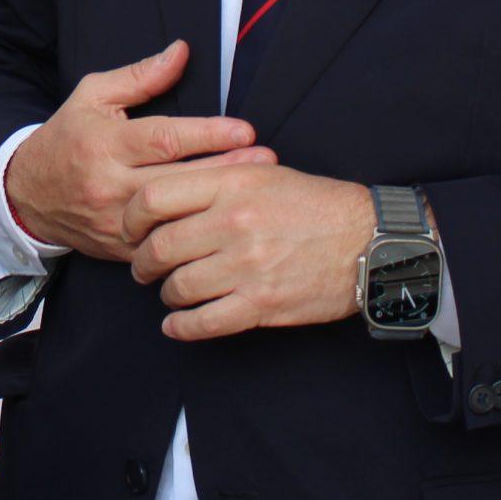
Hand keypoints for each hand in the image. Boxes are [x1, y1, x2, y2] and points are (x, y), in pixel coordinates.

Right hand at [5, 40, 274, 260]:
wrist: (27, 194)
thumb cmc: (68, 136)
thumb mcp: (94, 95)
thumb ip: (140, 76)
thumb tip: (182, 51)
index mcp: (105, 143)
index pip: (162, 139)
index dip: (206, 135)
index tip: (245, 130)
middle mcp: (109, 184)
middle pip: (176, 180)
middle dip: (225, 170)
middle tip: (267, 161)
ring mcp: (116, 221)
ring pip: (173, 218)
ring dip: (216, 206)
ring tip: (257, 195)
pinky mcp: (121, 248)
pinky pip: (164, 248)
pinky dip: (197, 238)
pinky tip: (226, 229)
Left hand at [124, 166, 374, 340]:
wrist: (369, 241)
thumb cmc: (316, 205)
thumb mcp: (265, 172)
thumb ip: (216, 177)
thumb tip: (169, 190)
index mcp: (232, 183)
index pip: (154, 199)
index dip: (131, 218)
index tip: (131, 229)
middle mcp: (234, 222)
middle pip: (160, 247)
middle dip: (143, 263)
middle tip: (144, 268)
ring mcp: (247, 265)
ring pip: (178, 286)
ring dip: (166, 294)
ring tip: (170, 292)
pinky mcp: (261, 302)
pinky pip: (204, 322)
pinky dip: (182, 327)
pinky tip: (178, 324)